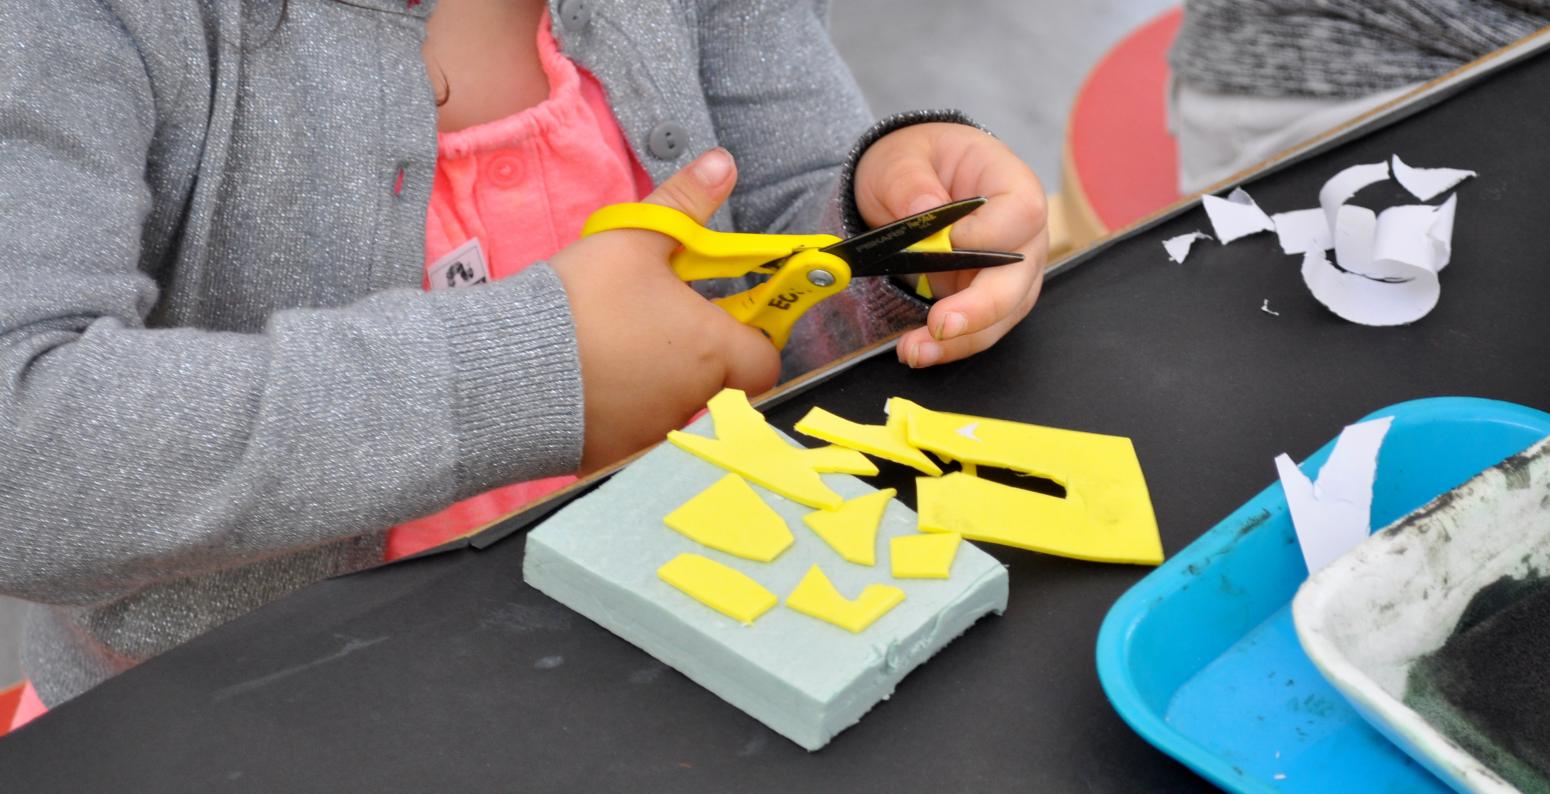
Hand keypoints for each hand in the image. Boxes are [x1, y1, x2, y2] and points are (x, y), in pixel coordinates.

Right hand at [549, 148, 780, 471]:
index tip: (722, 315)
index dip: (751, 336)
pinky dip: (624, 414)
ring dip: (663, 384)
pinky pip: (636, 435)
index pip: (764, 359)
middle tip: (661, 326)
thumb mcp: (634, 239)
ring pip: (678, 409)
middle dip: (702, 358)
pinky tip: (593, 387)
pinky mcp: (616, 458)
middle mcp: (696, 401)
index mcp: (713, 350)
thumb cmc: (583, 301)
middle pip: (723, 385)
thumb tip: (722, 162)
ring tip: (619, 353)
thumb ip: (684, 203)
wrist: (510, 370)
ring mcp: (656, 435)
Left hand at [854, 122, 1048, 367]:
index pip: (1021, 214)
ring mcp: (1010, 272)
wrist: (912, 183)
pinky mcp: (989, 299)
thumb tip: (924, 211)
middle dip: (980, 308)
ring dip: (961, 339)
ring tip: (915, 350)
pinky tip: (919, 350)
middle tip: (940, 325)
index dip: (988, 235)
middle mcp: (1023, 234)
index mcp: (1011, 184)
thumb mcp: (902, 157)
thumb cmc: (918, 162)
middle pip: (1020, 278)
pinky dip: (950, 345)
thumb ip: (909, 181)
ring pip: (1003, 314)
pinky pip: (980, 328)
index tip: (946, 242)